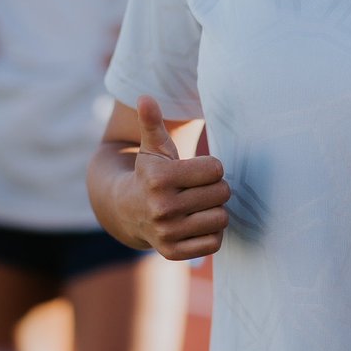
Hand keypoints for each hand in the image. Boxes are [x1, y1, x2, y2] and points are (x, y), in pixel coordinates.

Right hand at [123, 95, 230, 259]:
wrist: (127, 211)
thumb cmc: (149, 173)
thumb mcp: (151, 147)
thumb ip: (151, 121)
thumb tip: (144, 97)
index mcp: (160, 178)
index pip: (216, 169)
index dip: (210, 168)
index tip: (195, 170)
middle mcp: (162, 208)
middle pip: (222, 193)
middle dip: (215, 188)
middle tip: (198, 189)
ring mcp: (167, 233)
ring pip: (221, 218)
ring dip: (215, 210)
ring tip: (198, 205)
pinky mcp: (174, 253)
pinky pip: (215, 242)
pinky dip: (211, 232)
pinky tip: (197, 223)